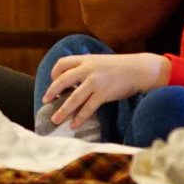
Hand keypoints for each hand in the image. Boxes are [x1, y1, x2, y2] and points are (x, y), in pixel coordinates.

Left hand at [45, 52, 169, 130]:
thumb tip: (73, 82)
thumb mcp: (99, 61)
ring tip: (55, 120)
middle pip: (63, 80)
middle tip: (45, 101)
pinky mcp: (103, 93)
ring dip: (63, 110)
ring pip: (74, 98)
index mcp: (85, 59)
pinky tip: (74, 125)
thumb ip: (86, 68)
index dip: (54, 73)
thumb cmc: (120, 66)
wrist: (139, 69)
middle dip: (52, 92)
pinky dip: (80, 117)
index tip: (53, 81)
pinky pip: (88, 108)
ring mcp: (95, 82)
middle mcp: (87, 69)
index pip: (62, 63)